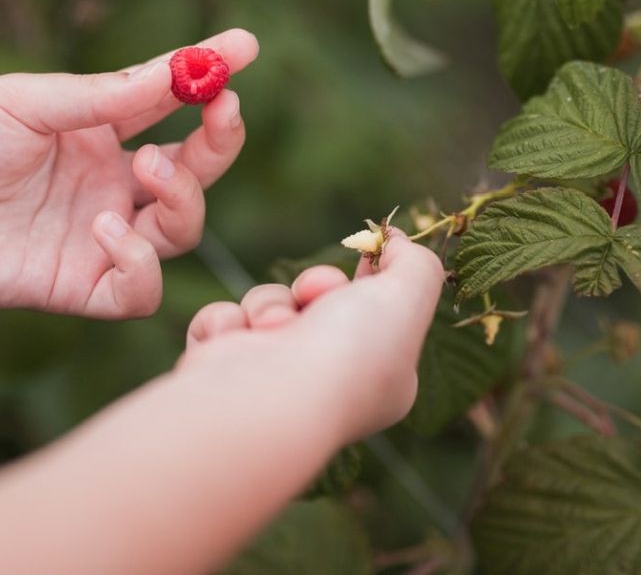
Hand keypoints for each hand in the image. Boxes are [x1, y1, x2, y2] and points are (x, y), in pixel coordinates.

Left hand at [0, 28, 258, 318]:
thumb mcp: (34, 100)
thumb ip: (111, 95)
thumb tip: (187, 67)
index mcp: (102, 136)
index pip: (174, 108)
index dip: (212, 80)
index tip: (245, 48)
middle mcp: (112, 187)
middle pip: (197, 173)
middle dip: (220, 142)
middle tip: (220, 111)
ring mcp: (101, 238)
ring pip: (182, 231)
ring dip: (182, 197)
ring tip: (144, 169)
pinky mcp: (82, 287)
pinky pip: (141, 290)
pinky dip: (138, 261)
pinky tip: (103, 227)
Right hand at [180, 230, 444, 440]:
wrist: (266, 398)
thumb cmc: (347, 352)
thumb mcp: (409, 296)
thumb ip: (416, 263)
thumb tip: (396, 242)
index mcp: (379, 375)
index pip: (377, 314)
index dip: (371, 278)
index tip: (368, 253)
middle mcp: (327, 381)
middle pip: (321, 299)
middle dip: (317, 283)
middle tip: (316, 292)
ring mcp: (272, 377)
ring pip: (270, 303)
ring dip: (270, 304)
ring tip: (272, 330)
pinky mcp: (225, 370)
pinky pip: (224, 320)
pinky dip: (225, 323)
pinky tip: (234, 341)